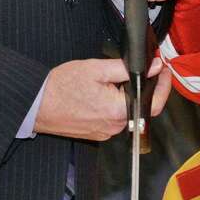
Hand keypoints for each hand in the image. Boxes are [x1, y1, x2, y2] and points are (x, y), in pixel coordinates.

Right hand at [34, 57, 172, 140]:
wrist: (35, 104)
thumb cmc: (60, 87)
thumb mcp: (96, 69)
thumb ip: (127, 68)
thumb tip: (152, 66)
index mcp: (118, 111)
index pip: (155, 103)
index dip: (164, 85)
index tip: (164, 70)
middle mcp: (114, 127)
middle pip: (140, 106)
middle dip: (142, 87)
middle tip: (139, 68)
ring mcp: (105, 133)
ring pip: (126, 112)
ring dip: (126, 96)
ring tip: (113, 78)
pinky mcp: (96, 134)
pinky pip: (113, 118)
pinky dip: (114, 105)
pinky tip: (102, 92)